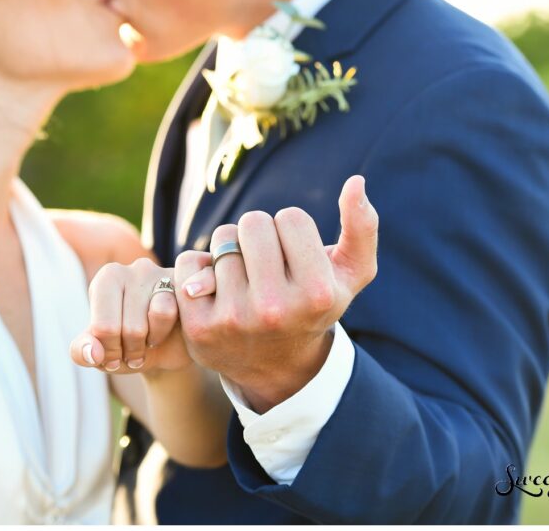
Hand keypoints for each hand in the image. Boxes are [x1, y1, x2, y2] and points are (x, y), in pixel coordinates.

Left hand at [70, 258, 194, 374]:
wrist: (163, 350)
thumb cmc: (124, 346)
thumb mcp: (98, 354)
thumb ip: (82, 352)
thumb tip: (93, 354)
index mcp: (106, 279)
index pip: (103, 327)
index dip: (109, 353)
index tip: (112, 356)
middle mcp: (131, 269)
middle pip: (131, 326)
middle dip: (131, 350)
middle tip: (132, 353)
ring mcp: (160, 273)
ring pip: (157, 316)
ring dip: (151, 341)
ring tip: (148, 341)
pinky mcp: (182, 283)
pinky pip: (173, 311)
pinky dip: (166, 332)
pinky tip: (165, 332)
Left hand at [175, 175, 378, 411]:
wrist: (276, 366)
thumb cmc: (314, 304)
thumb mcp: (350, 274)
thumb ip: (362, 227)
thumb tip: (355, 182)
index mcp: (316, 293)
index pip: (291, 217)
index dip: (291, 231)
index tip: (294, 257)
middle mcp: (275, 308)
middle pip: (253, 223)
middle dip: (259, 235)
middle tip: (265, 262)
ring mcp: (234, 319)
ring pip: (221, 240)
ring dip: (231, 250)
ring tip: (244, 278)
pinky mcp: (198, 327)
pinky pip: (186, 262)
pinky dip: (197, 266)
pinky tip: (215, 288)